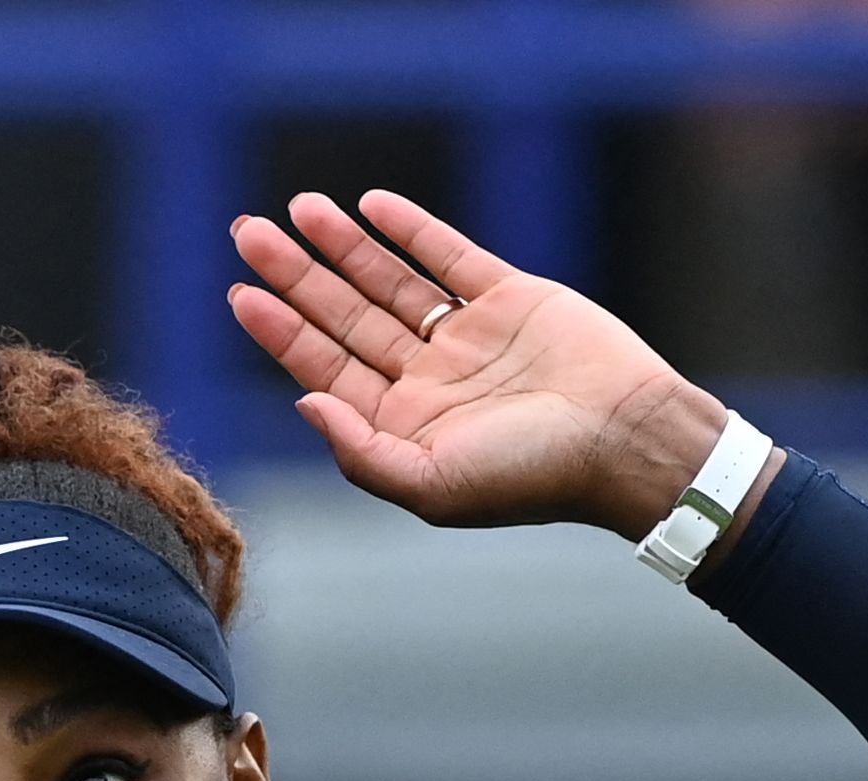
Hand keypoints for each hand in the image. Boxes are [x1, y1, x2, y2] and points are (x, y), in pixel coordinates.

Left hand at [229, 190, 742, 540]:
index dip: (281, 330)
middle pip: (344, 317)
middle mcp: (426, 379)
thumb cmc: (532, 478)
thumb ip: (360, 452)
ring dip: (343, 246)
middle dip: (296, 275)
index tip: (240, 293)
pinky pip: (450, 255)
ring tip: (298, 208)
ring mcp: (467, 336)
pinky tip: (370, 206)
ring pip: (389, 281)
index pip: (324, 368)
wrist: (627, 440)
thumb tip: (302, 402)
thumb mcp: (432, 487)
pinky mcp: (511, 297)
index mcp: (401, 424)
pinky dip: (412, 229)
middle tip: (247, 232)